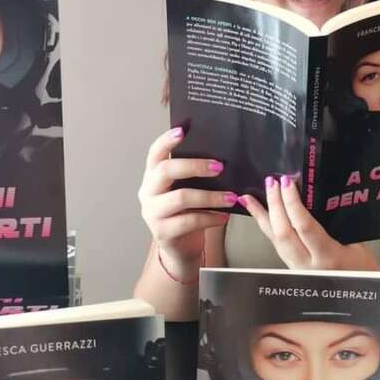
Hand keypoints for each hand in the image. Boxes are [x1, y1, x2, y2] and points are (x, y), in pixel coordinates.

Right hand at [138, 127, 236, 278]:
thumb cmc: (187, 213)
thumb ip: (194, 176)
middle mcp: (148, 192)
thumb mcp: (187, 190)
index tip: (182, 130)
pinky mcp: (162, 232)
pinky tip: (224, 217)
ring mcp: (152, 213)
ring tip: (231, 197)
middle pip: (166, 171)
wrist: (180, 248)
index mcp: (153, 177)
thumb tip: (223, 156)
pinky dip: (210, 218)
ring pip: (181, 197)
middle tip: (220, 166)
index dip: (166, 141)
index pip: (154, 153)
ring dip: (210, 196)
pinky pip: (189, 221)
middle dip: (194, 166)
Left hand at [241, 174, 378, 271]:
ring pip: (274, 240)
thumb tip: (318, 197)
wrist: (358, 300)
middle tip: (272, 182)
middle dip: (275, 205)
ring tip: (249, 196)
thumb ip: (339, 225)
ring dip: (262, 215)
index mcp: (329, 257)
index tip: (288, 182)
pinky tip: (257, 214)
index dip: (293, 203)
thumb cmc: (364, 272)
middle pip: (283, 232)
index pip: (304, 227)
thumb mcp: (359, 246)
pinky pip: (275, 244)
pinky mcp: (291, 268)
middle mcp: (308, 264)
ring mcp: (296, 268)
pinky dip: (265, 226)